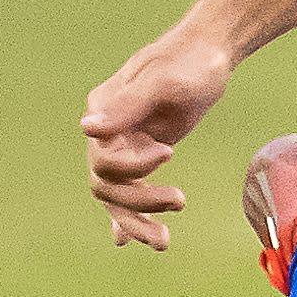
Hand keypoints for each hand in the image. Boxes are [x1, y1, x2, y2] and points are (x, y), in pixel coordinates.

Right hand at [83, 29, 235, 250]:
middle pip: (107, 184)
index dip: (133, 166)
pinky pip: (128, 188)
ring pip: (117, 193)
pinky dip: (126, 215)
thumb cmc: (190, 62)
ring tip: (163, 243)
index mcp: (102, 111)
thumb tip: (87, 129)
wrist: (210, 53)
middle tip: (179, 203)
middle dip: (137, 204)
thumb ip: (127, 106)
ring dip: (135, 219)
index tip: (169, 152)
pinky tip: (126, 241)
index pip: (103, 158)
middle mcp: (106, 129)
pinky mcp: (142, 151)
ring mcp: (123, 142)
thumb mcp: (163, 82)